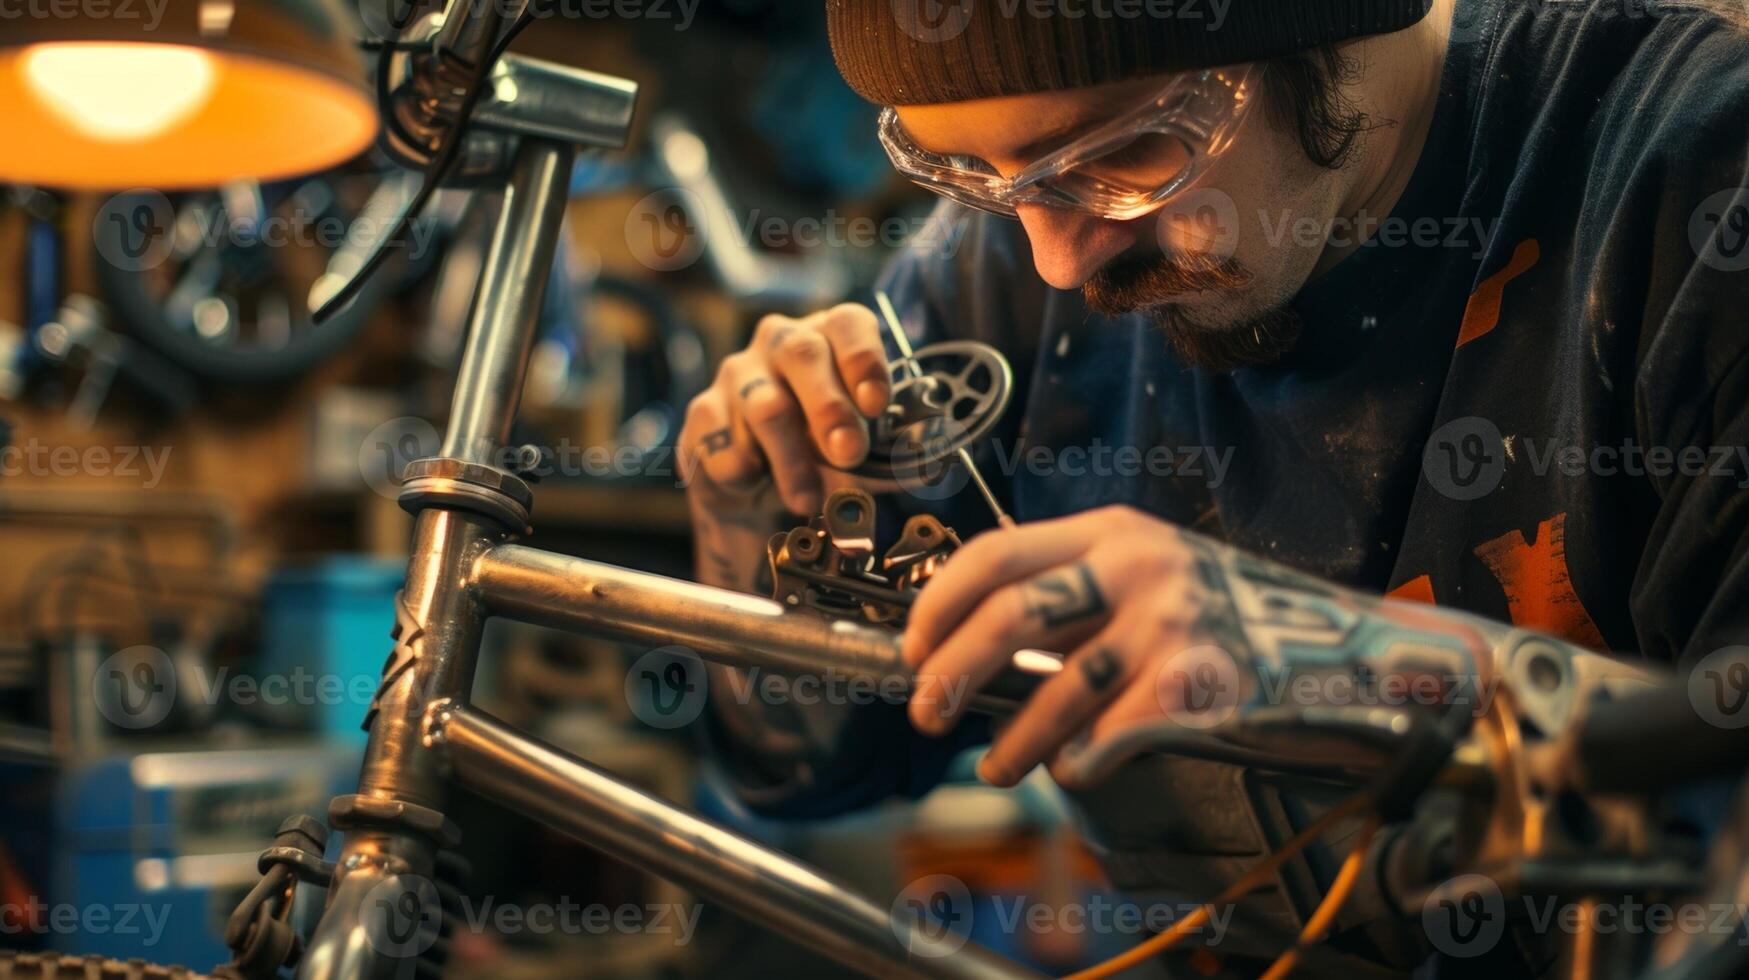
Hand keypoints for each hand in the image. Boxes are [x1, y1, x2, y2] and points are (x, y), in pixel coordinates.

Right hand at [679, 304, 891, 516]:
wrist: (752, 486)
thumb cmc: (816, 452)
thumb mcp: (858, 450)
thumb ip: (888, 452)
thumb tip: (926, 464)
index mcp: (828, 338)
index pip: (847, 324)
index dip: (864, 359)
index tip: (876, 404)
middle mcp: (780, 343)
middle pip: (803, 354)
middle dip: (830, 408)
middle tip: (849, 454)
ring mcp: (738, 373)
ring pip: (766, 406)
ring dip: (791, 459)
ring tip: (806, 500)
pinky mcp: (703, 410)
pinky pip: (722, 439)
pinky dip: (743, 469)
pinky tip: (754, 482)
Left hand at [902, 505, 1505, 788]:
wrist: (1353, 658)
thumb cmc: (1242, 622)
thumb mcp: (1160, 574)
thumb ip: (1082, 593)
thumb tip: (982, 642)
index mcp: (1117, 531)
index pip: (997, 553)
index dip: (939, 602)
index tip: (912, 644)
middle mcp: (1138, 565)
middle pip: (1009, 616)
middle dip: (950, 670)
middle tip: (924, 709)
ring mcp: (1169, 622)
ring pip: (1055, 689)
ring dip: (1012, 740)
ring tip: (996, 766)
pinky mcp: (1196, 683)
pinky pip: (1108, 734)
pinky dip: (1080, 761)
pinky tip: (1075, 770)